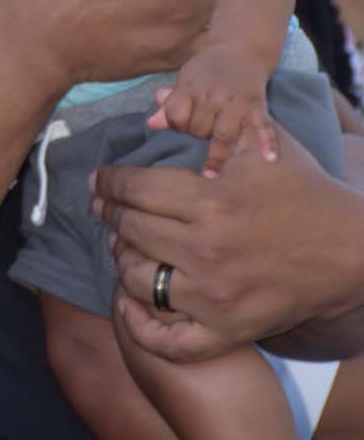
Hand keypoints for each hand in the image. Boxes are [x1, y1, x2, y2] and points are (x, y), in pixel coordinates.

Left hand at [92, 125, 363, 360]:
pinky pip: (168, 341)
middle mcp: (206, 249)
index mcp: (210, 200)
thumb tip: (154, 98)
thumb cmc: (302, 189)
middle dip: (109, 215)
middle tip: (104, 208)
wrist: (349, 249)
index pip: (135, 189)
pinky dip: (139, 326)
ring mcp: (215, 296)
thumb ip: (206, 121)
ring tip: (120, 245)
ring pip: (137, 281)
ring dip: (120, 259)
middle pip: (131, 230)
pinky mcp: (228, 331)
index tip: (100, 181)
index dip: (109, 182)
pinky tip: (127, 302)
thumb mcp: (259, 144)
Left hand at [146, 42, 276, 172]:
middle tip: (203, 132)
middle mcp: (213, 95)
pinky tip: (268, 159)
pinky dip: (267, 143)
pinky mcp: (257, 105)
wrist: (241, 48)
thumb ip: (170, 104)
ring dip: (218, 153)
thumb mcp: (185, 80)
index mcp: (191, 87)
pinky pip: (263, 127)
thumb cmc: (208, 68)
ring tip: (212, 172)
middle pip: (199, 129)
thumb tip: (150, 125)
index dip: (176, 125)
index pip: (176, 117)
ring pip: (223, 135)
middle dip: (199, 135)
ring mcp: (236, 101)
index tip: (181, 126)